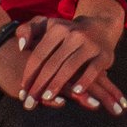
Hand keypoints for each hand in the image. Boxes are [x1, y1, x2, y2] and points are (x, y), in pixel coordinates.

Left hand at [0, 11, 126, 112]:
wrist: (100, 28)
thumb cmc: (67, 33)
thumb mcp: (47, 25)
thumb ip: (28, 30)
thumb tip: (22, 46)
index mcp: (57, 28)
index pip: (39, 54)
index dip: (29, 73)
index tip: (22, 90)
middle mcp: (74, 34)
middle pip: (53, 63)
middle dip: (39, 84)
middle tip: (30, 101)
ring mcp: (90, 44)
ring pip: (70, 67)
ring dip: (57, 84)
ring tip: (46, 98)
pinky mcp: (104, 54)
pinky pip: (93, 70)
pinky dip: (84, 81)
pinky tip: (75, 92)